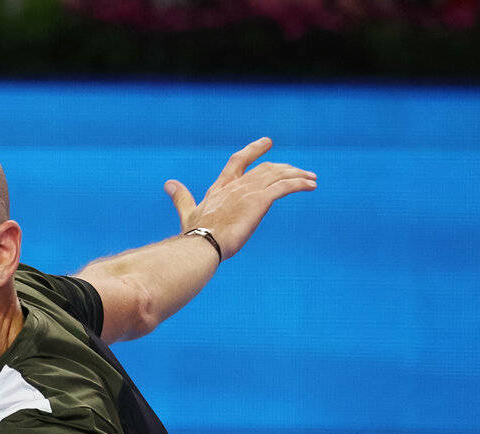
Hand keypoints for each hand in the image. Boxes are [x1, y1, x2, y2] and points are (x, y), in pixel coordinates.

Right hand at [164, 138, 315, 260]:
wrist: (202, 244)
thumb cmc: (194, 234)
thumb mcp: (188, 212)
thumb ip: (181, 197)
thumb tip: (168, 183)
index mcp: (221, 187)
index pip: (239, 161)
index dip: (253, 150)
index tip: (267, 142)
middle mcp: (237, 185)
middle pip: (266, 168)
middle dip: (284, 167)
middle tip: (299, 171)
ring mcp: (249, 191)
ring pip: (279, 175)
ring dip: (297, 175)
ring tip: (311, 179)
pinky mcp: (260, 201)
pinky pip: (285, 187)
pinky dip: (300, 183)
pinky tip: (311, 185)